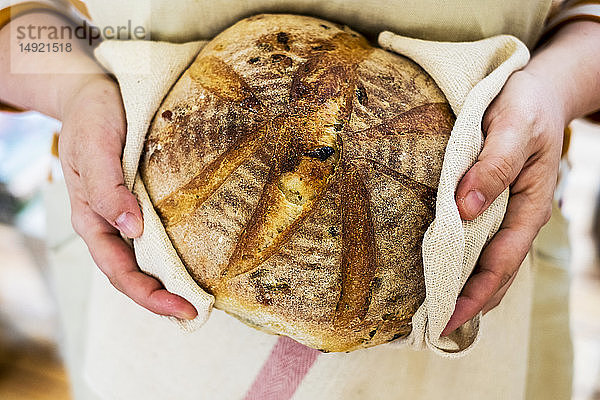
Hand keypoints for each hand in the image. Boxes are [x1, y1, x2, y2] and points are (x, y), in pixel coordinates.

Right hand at [58, 75, 196, 319]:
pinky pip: (156, 235)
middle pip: (133, 272)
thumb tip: (131, 229)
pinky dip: (173, 253)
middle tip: (198, 312)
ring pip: (145, 259)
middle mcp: (109, 222)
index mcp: (91, 218)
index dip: (149, 295)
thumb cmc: (91, 117)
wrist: (94, 93)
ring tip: (200, 296)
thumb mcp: (94, 147)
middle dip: (162, 298)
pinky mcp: (142, 199)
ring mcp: (125, 213)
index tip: (183, 309)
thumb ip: (107, 187)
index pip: (119, 270)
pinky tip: (195, 258)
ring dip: (168, 281)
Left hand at [442, 69, 563, 335]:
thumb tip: (463, 209)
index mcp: (528, 208)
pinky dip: (461, 262)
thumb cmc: (526, 107)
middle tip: (431, 329)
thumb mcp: (513, 129)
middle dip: (467, 303)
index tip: (446, 320)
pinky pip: (478, 242)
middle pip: (494, 273)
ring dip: (463, 288)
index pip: (501, 264)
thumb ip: (492, 167)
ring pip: (486, 262)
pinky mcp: (491, 204)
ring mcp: (505, 213)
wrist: (538, 92)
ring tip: (433, 311)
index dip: (474, 296)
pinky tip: (440, 270)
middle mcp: (517, 218)